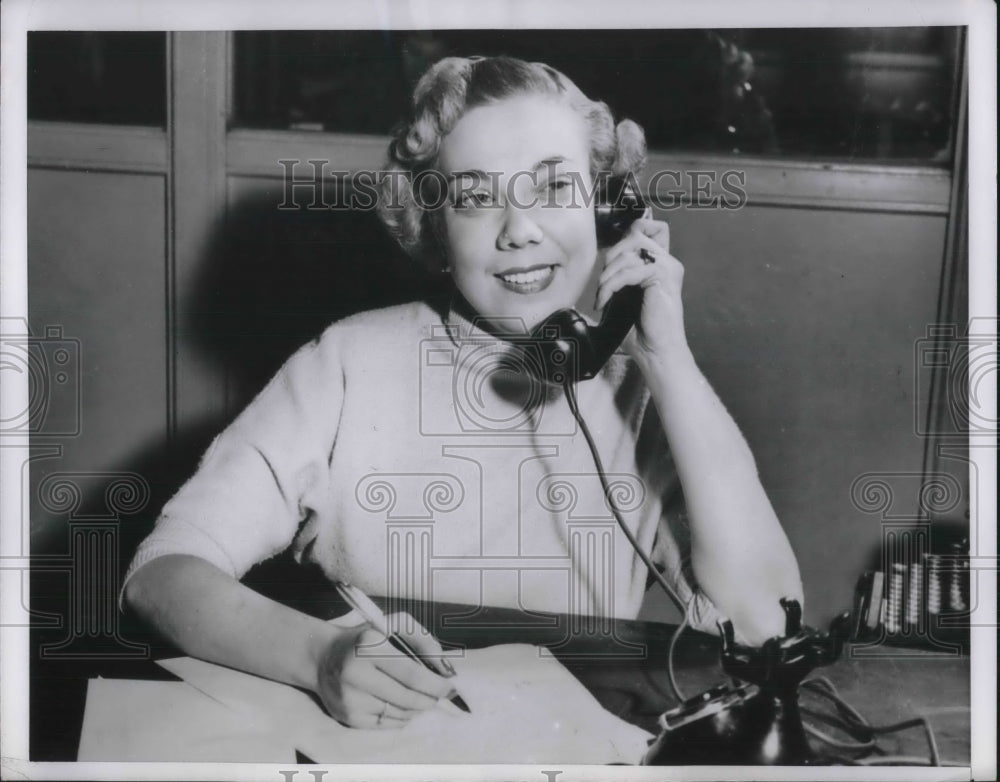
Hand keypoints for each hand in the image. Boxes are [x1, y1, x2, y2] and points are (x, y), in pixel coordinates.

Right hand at [314, 612, 455, 728]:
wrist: (322, 657)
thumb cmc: (365, 639)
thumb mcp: (393, 625)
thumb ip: (424, 641)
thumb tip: (446, 670)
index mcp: (368, 647)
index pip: (412, 674)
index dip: (436, 684)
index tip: (450, 686)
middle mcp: (356, 675)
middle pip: (408, 698)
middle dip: (430, 698)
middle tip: (438, 694)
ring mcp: (350, 699)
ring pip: (400, 713)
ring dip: (418, 707)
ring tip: (420, 696)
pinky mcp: (348, 717)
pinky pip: (387, 724)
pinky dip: (402, 716)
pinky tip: (402, 704)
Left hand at [595, 217, 688, 362]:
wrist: (656, 351)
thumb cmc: (639, 330)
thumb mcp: (623, 297)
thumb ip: (616, 277)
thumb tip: (593, 269)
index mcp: (659, 262)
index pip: (644, 227)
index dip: (624, 235)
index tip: (608, 263)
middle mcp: (666, 260)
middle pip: (633, 233)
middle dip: (611, 256)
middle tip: (604, 284)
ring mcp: (667, 266)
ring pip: (629, 251)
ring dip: (608, 274)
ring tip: (602, 295)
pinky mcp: (662, 276)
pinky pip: (628, 271)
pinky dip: (611, 286)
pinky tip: (605, 302)